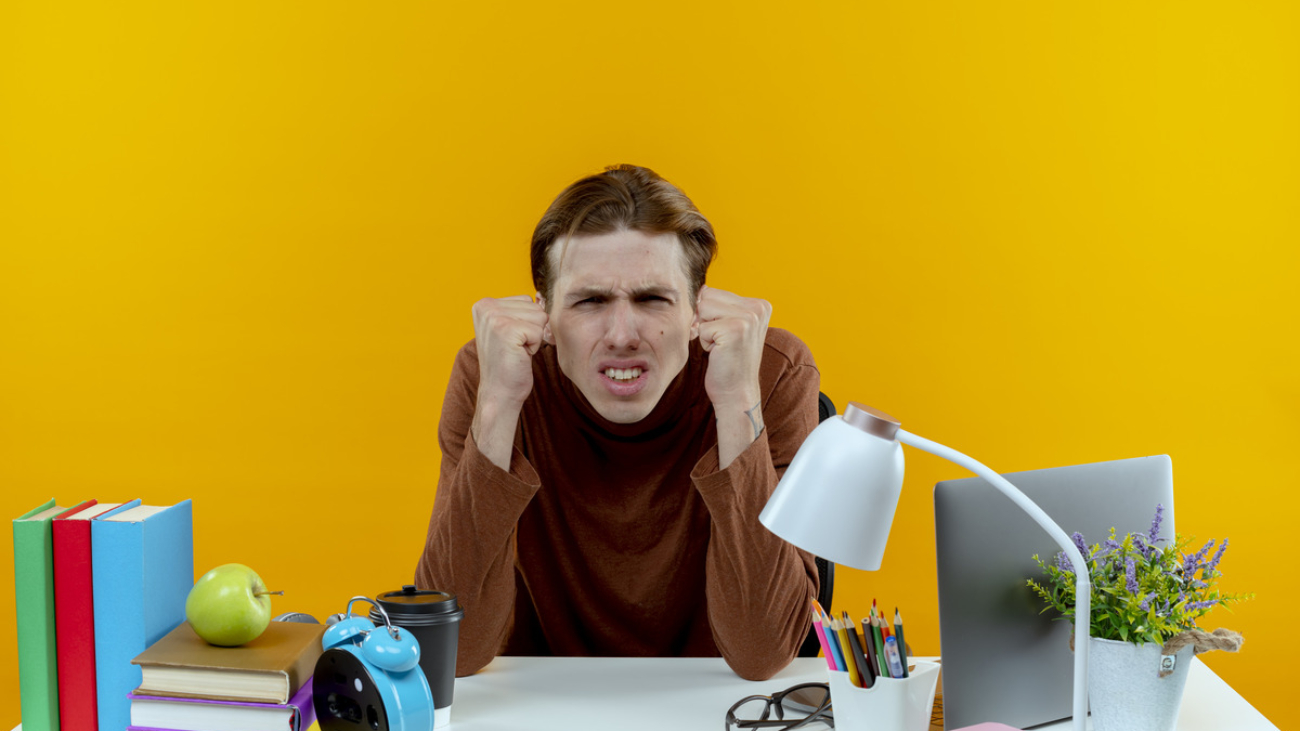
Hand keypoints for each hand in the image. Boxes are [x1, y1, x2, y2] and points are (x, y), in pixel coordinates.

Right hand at [470, 295, 547, 468]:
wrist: (500, 392)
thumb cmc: (509, 363)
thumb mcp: (509, 327)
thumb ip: (520, 310)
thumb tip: (543, 298)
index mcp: (484, 303)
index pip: (527, 300)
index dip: (526, 323)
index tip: (511, 340)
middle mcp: (485, 307)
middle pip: (534, 306)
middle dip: (531, 329)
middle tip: (515, 348)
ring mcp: (494, 317)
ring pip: (539, 317)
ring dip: (533, 337)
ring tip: (516, 351)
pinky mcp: (506, 330)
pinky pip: (539, 331)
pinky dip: (534, 346)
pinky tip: (519, 355)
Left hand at [697, 286, 770, 417]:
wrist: (737, 393)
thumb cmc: (729, 361)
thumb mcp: (729, 326)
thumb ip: (719, 305)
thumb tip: (700, 288)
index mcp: (760, 304)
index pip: (715, 292)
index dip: (710, 315)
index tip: (725, 336)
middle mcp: (758, 308)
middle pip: (708, 297)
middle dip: (706, 320)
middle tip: (722, 342)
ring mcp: (749, 318)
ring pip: (703, 309)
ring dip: (705, 330)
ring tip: (721, 346)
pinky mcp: (735, 330)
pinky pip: (702, 327)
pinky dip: (704, 343)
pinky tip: (719, 354)